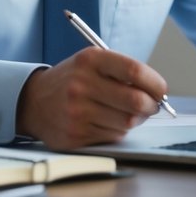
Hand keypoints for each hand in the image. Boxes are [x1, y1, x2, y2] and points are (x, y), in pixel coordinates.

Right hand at [17, 48, 166, 149]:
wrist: (34, 101)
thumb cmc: (73, 80)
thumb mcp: (92, 63)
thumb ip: (124, 72)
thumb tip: (159, 93)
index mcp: (90, 60)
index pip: (134, 71)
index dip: (155, 83)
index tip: (161, 90)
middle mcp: (82, 85)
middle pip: (136, 101)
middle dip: (151, 106)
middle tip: (152, 106)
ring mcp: (77, 112)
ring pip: (127, 122)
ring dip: (134, 120)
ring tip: (126, 113)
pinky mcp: (75, 135)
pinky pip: (113, 136)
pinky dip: (117, 130)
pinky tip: (105, 121)